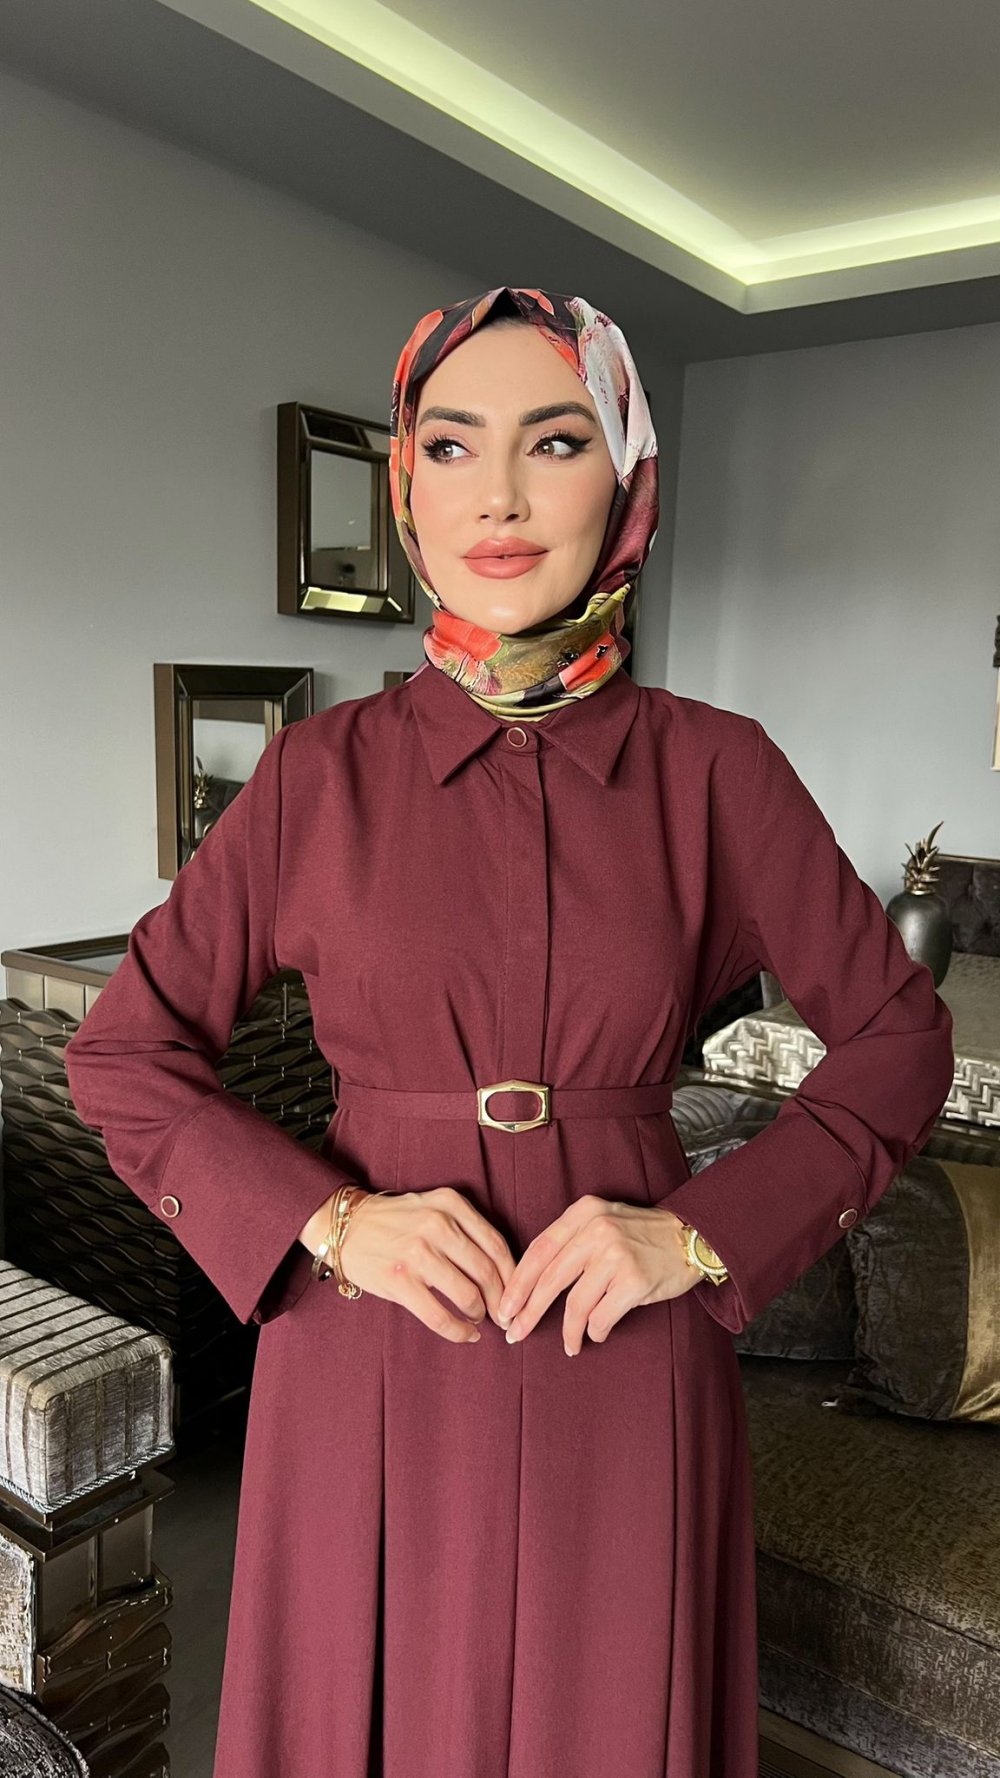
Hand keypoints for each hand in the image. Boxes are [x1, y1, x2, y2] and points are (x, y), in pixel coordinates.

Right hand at [302, 1187, 516, 1344]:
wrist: (345, 1225)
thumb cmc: (396, 1221)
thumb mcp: (433, 1207)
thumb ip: (465, 1229)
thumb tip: (503, 1272)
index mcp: (451, 1204)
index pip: (496, 1245)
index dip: (514, 1276)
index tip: (518, 1293)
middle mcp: (437, 1225)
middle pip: (487, 1272)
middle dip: (501, 1300)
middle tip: (505, 1315)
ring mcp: (417, 1253)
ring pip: (468, 1295)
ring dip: (480, 1315)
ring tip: (480, 1320)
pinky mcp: (399, 1280)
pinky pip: (440, 1316)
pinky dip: (459, 1331)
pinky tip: (466, 1334)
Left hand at [496, 1198, 700, 1354]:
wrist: (691, 1236)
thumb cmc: (640, 1235)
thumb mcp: (602, 1221)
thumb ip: (569, 1242)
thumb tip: (528, 1285)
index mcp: (583, 1212)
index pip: (539, 1250)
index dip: (518, 1283)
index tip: (505, 1307)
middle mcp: (597, 1229)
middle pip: (549, 1279)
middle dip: (528, 1311)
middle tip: (516, 1333)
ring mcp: (616, 1255)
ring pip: (575, 1305)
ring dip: (569, 1332)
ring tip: (570, 1345)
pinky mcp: (635, 1281)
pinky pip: (601, 1317)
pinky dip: (595, 1331)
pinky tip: (597, 1334)